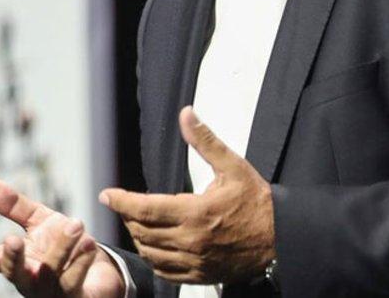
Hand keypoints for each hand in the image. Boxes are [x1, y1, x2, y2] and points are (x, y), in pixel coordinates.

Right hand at [0, 177, 125, 297]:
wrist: (97, 270)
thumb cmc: (60, 245)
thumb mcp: (37, 221)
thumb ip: (13, 205)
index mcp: (17, 262)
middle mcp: (29, 281)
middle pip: (14, 275)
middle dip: (12, 259)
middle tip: (13, 239)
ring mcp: (51, 293)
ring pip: (50, 275)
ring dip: (62, 249)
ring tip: (76, 224)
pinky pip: (74, 283)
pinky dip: (82, 262)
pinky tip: (89, 244)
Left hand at [99, 106, 275, 284]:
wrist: (282, 238)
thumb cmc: (257, 202)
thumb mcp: (232, 166)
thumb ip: (205, 141)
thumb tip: (186, 115)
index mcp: (195, 212)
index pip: (145, 208)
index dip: (121, 201)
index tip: (107, 194)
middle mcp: (192, 240)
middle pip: (143, 231)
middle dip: (128, 216)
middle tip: (125, 204)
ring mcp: (196, 261)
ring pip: (151, 253)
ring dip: (138, 237)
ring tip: (138, 222)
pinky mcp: (202, 274)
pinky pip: (166, 272)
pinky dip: (153, 260)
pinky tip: (153, 247)